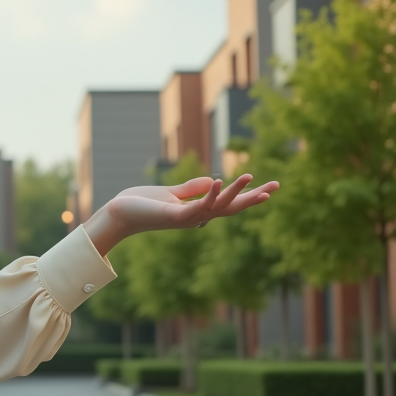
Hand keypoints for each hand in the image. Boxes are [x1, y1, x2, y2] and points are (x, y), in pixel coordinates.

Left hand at [83, 174, 278, 254]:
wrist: (118, 213)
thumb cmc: (141, 204)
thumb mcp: (170, 194)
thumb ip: (191, 188)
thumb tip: (212, 180)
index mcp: (197, 211)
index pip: (229, 204)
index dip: (249, 196)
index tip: (270, 188)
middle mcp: (196, 217)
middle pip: (232, 208)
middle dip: (254, 198)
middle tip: (277, 185)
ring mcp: (186, 218)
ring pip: (218, 207)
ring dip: (235, 192)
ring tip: (250, 176)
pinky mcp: (174, 216)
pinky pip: (196, 206)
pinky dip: (209, 195)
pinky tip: (220, 181)